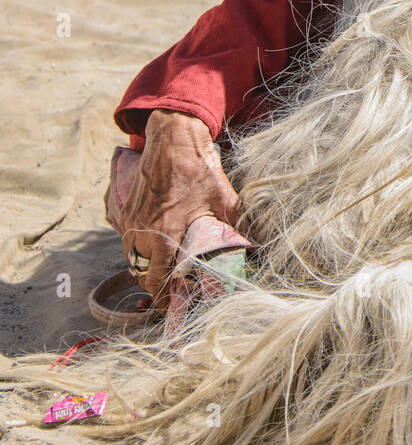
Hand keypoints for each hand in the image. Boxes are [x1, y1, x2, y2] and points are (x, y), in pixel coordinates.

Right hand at [120, 110, 241, 309]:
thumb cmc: (199, 169)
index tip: (175, 305)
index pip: (158, 281)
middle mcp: (143, 232)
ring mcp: (131, 222)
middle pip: (143, 275)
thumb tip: (251, 248)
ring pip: (133, 260)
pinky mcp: (126, 212)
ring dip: (147, 269)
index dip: (165, 299)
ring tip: (166, 271)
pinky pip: (128, 242)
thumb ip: (234, 228)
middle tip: (174, 290)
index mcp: (166, 234)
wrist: (173, 139)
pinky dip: (139, 250)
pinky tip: (156, 248)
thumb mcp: (225, 199)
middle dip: (157, 287)